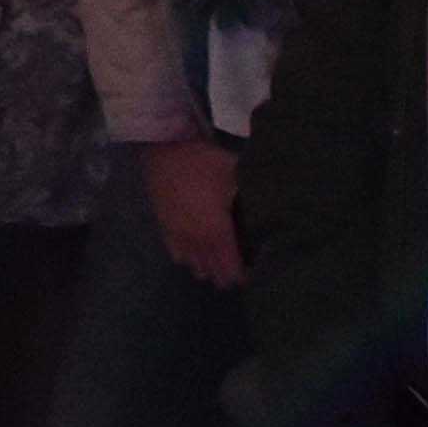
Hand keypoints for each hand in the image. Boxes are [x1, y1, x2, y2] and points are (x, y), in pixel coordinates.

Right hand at [139, 132, 245, 290]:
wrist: (164, 142)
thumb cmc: (204, 156)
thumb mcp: (234, 174)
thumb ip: (247, 197)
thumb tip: (265, 210)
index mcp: (216, 227)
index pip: (228, 259)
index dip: (237, 273)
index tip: (245, 281)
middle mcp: (195, 235)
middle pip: (209, 263)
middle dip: (220, 274)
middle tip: (229, 283)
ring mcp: (176, 229)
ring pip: (190, 258)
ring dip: (202, 267)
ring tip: (210, 275)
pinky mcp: (162, 220)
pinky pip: (172, 247)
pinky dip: (182, 256)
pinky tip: (186, 260)